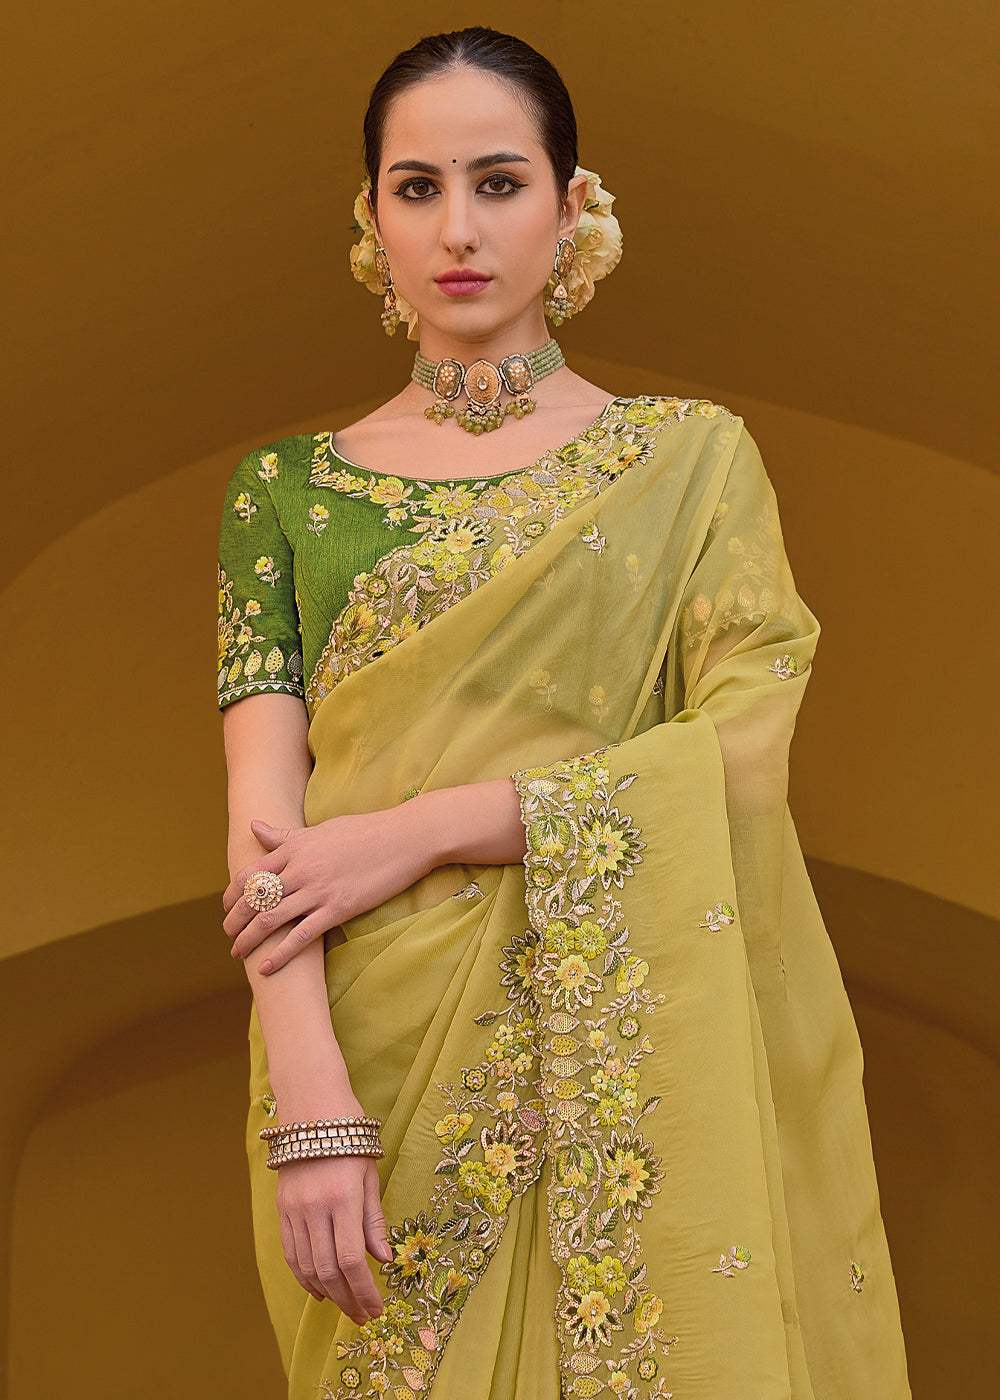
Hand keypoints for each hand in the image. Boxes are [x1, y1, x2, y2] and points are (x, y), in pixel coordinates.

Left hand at [223, 808, 434, 973]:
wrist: (404, 838)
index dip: (231, 894)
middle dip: (234, 921)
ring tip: (238, 953)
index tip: (226, 908)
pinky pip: (301, 937)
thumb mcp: (320, 829)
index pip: (249, 874)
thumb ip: (285, 835)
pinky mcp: (337, 909)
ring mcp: (318, 890)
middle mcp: (299, 869)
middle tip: (228, 936)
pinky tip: (266, 968)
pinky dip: (280, 955)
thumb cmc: (365, 831)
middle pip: (252, 900)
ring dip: (248, 940)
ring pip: (269, 920)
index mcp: (294, 848)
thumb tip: (254, 827)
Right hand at [277, 1152, 391, 1319]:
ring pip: (307, 1267)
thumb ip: (374, 1221)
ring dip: (327, 1294)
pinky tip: (319, 1289)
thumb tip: (382, 1260)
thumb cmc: (351, 1140)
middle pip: (328, 1270)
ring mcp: (294, 1210)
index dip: (364, 1291)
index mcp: (343, 1199)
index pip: (351, 1260)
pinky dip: (304, 1277)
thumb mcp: (370, 1176)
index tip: (377, 1309)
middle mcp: (315, 1208)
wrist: (313, 1111)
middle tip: (363, 1316)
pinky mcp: (282, 1210)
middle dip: (348, 1300)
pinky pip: (291, 1253)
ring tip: (346, 1306)